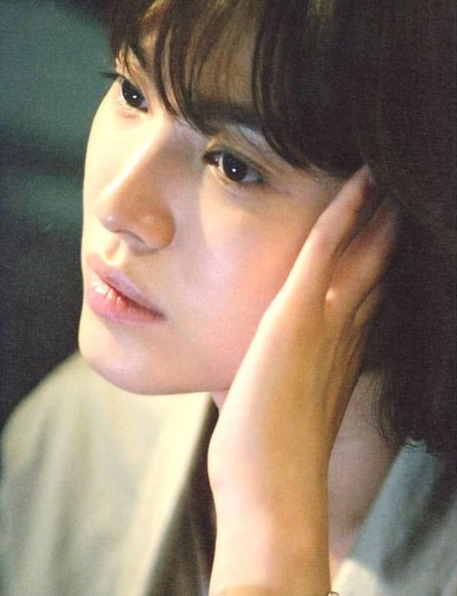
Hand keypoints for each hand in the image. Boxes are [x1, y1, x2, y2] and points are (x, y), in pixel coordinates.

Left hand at [208, 166, 398, 594]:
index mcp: (341, 357)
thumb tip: (271, 371)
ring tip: (390, 178)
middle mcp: (345, 336)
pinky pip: (326, 250)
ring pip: (361, 253)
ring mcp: (326, 324)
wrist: (269, 494)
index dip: (380, 266)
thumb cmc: (266, 460)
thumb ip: (285, 384)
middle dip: (389, 233)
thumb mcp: (279, 411)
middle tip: (406, 197)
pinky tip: (359, 183)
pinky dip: (344, 213)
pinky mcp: (299, 316)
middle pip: (376, 270)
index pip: (367, 298)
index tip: (389, 238)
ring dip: (377, 214)